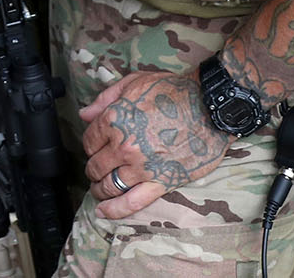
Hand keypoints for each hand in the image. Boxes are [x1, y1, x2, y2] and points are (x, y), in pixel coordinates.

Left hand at [78, 70, 230, 219]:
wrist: (209, 107)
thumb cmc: (172, 91)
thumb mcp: (133, 83)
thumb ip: (104, 99)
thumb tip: (84, 114)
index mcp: (115, 120)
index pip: (89, 141)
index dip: (90, 145)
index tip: (96, 147)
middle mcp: (124, 146)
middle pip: (96, 166)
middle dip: (93, 169)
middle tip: (97, 170)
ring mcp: (142, 167)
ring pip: (109, 186)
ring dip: (100, 189)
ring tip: (99, 190)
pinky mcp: (161, 182)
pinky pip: (132, 203)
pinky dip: (114, 210)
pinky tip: (103, 211)